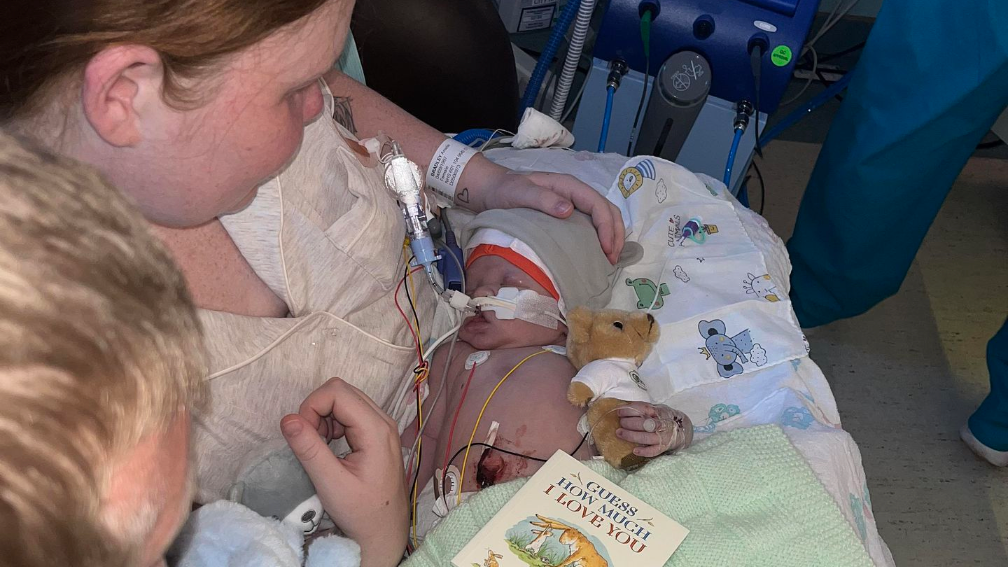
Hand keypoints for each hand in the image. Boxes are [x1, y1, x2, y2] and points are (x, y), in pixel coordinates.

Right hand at [281, 378, 406, 566]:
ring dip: (324, 417)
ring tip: (320, 447)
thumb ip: (309, 449)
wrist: (385, 532)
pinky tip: (329, 447)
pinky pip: (350, 413)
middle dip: (317, 410)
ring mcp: (382, 426)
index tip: (303, 434)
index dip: (312, 406)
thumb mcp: (331, 484)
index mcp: (376, 429)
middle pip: (341, 391)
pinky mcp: (377, 434)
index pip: (337, 391)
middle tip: (310, 441)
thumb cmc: (362, 512)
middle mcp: (383, 420)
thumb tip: (287, 419)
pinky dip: (333, 424)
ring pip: (345, 400)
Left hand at [463, 160, 625, 263]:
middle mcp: (575, 194)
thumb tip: (568, 210)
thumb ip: (543, 199)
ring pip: (602, 218)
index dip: (607, 227)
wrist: (491, 189)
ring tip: (609, 260)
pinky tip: (597, 254)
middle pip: (607, 211)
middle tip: (612, 260)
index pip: (598, 205)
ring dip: (611, 237)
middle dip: (615, 234)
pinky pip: (590, 225)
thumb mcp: (520, 192)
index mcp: (569, 186)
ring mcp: (572, 204)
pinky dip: (599, 239)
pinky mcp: (567, 216)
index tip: (606, 250)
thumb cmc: (505, 190)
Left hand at [614, 402, 693, 457]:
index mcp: (659, 412)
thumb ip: (643, 408)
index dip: (630, 410)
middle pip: (645, 424)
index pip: (644, 409)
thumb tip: (623, 407)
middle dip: (630, 423)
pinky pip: (653, 451)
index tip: (619, 412)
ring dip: (632, 436)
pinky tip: (634, 450)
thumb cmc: (663, 418)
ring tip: (620, 433)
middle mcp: (662, 424)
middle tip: (621, 423)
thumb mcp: (656, 408)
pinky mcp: (663, 447)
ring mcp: (663, 437)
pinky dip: (644, 451)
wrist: (682, 430)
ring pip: (647, 437)